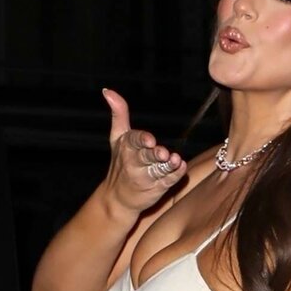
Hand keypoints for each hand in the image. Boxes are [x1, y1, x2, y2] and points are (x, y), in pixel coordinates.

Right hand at [102, 89, 186, 213]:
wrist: (117, 199)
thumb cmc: (120, 163)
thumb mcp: (117, 138)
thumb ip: (118, 114)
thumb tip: (108, 91)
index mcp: (126, 148)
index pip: (134, 141)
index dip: (142, 140)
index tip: (149, 140)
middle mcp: (135, 163)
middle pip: (146, 157)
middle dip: (155, 154)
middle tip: (163, 152)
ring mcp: (148, 177)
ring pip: (159, 170)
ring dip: (168, 166)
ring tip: (176, 160)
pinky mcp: (159, 188)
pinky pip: (169, 181)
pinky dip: (176, 175)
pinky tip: (182, 168)